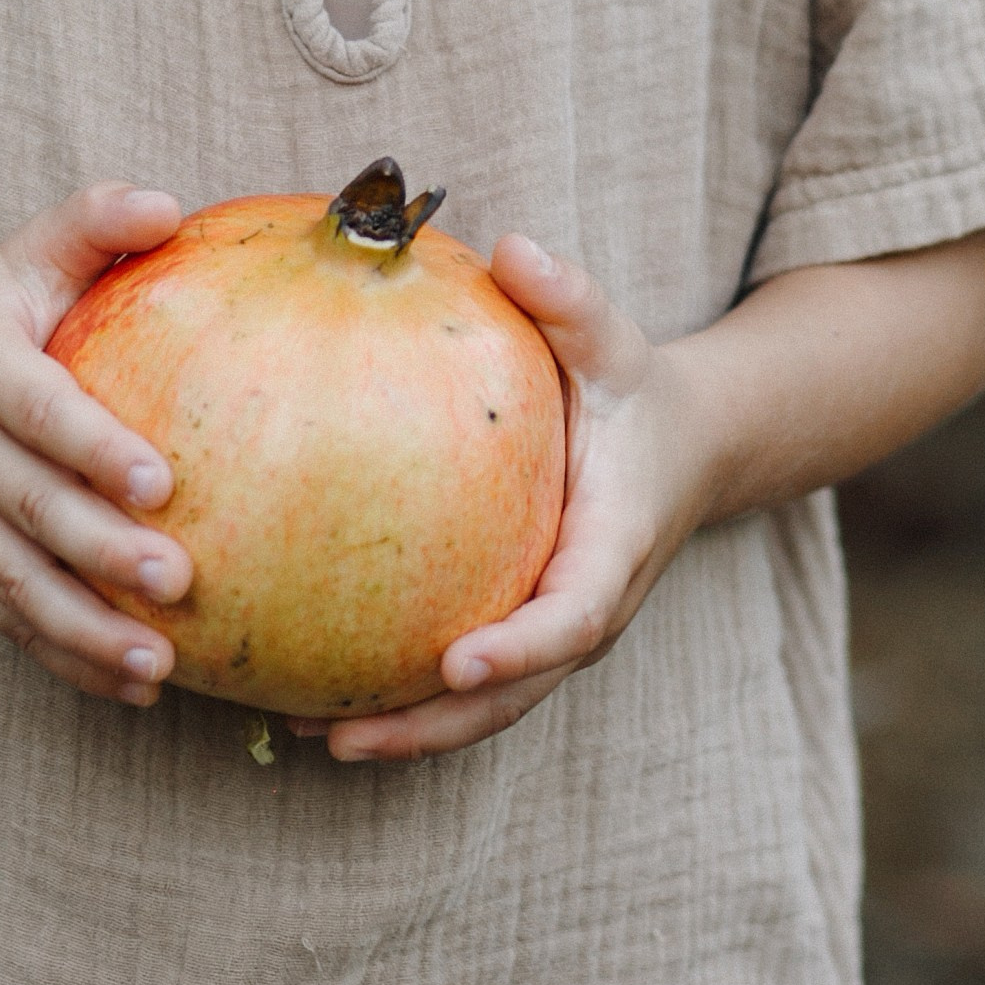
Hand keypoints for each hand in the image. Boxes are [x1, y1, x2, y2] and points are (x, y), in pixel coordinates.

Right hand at [0, 183, 195, 706]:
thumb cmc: (7, 306)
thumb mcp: (37, 248)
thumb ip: (97, 219)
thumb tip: (168, 209)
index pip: (35, 408)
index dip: (93, 447)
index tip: (164, 482)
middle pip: (27, 506)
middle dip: (102, 550)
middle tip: (181, 580)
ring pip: (12, 581)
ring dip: (85, 629)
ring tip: (159, 661)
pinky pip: (6, 621)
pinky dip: (66, 658)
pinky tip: (133, 685)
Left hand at [304, 236, 706, 764]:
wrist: (683, 446)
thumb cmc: (632, 387)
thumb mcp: (612, 339)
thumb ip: (570, 298)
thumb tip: (516, 249)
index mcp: (611, 546)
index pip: (570, 616)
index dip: (517, 649)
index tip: (453, 661)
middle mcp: (585, 608)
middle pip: (513, 693)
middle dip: (432, 725)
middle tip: (340, 735)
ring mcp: (554, 633)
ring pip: (483, 706)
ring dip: (403, 731)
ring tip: (301, 733)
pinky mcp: (522, 630)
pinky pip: (463, 682)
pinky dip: (401, 701)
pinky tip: (312, 693)